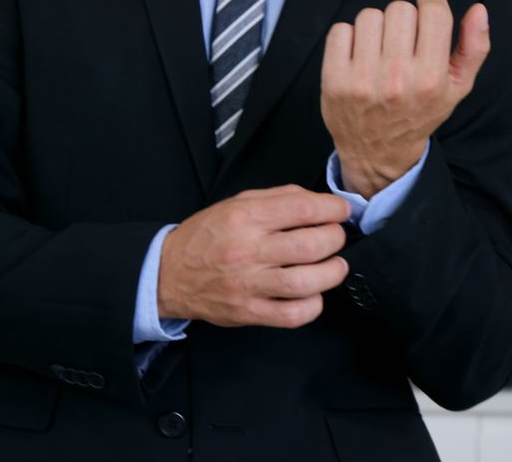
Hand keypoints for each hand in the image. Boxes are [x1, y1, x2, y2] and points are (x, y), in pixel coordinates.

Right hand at [158, 185, 350, 328]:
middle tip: (336, 237)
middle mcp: (247, 250)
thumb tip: (318, 201)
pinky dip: (313, 305)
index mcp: (245, 218)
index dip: (333, 208)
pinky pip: (292, 314)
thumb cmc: (207, 236)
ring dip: (332, 272)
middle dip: (335, 239)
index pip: (303, 209)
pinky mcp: (249, 312)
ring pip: (306, 282)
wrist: (169, 274)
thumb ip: (278, 197)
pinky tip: (314, 293)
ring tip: (335, 266)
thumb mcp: (236, 203)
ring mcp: (248, 285)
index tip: (341, 211)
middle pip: (311, 246)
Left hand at [321, 0, 490, 198]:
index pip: (433, 11)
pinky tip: (358, 57)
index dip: (431, 2)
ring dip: (376, 28)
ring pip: (369, 16)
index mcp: (430, 79)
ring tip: (380, 51)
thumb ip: (474, 48)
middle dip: (404, 19)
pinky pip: (340, 30)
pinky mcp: (333, 81)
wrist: (377, 151)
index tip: (427, 11)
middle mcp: (396, 80)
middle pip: (400, 8)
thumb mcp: (457, 87)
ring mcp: (361, 81)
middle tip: (402, 40)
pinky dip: (349, 38)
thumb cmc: (420, 112)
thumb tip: (478, 10)